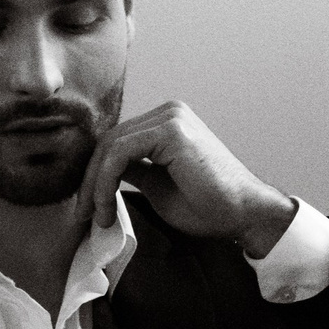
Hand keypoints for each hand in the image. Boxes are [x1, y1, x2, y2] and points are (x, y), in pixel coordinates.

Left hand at [83, 100, 296, 257]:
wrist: (245, 214)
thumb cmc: (210, 207)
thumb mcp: (158, 186)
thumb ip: (133, 172)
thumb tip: (102, 174)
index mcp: (168, 122)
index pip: (116, 142)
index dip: (95, 175)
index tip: (88, 209)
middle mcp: (169, 112)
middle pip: (109, 140)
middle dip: (90, 180)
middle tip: (82, 215)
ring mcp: (171, 117)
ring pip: (110, 145)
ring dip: (95, 184)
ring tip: (96, 217)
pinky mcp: (171, 131)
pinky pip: (120, 153)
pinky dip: (105, 181)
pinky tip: (106, 207)